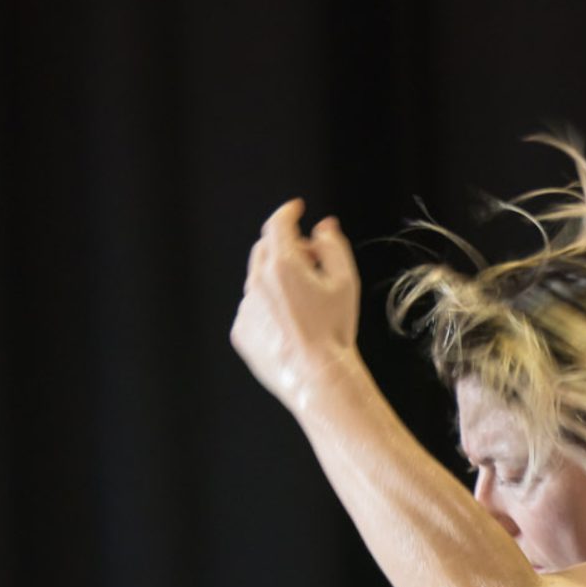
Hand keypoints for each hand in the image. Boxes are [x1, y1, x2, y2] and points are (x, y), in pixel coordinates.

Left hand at [230, 198, 362, 410]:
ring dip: (276, 280)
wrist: (317, 377)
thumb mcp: (345, 282)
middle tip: (310, 261)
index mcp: (282, 265)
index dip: (289, 211)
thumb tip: (323, 227)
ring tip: (305, 305)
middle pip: (265, 248)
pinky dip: (267, 308)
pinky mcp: (240, 331)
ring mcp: (245, 307)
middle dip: (286, 247)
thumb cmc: (335, 330)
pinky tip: (291, 328)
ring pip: (258, 281)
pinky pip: (252, 309)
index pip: (278, 223)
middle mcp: (257, 282)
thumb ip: (333, 246)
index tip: (296, 209)